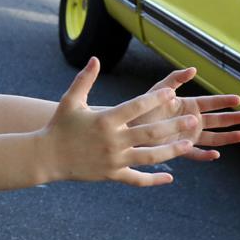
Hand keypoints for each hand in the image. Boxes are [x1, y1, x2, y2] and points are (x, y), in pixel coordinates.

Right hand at [40, 58, 214, 186]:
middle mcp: (112, 140)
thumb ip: (85, 79)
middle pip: (150, 132)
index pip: (136, 107)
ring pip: (150, 157)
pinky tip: (170, 177)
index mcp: (105, 120)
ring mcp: (114, 159)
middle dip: (173, 126)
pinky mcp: (112, 174)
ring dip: (172, 151)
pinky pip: (137, 179)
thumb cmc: (59, 125)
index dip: (155, 100)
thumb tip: (95, 59)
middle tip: (193, 120)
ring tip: (189, 144)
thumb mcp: (71, 100)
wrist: (46, 156)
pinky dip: (154, 179)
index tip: (172, 94)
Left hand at [134, 67, 239, 152]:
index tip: (238, 99)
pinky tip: (216, 155)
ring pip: (212, 137)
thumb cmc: (143, 106)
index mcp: (188, 105)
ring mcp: (187, 135)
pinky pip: (195, 153)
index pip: (211, 103)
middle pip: (217, 120)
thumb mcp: (159, 90)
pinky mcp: (179, 147)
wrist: (128, 125)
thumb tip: (193, 69)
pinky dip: (205, 155)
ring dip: (227, 137)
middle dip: (234, 118)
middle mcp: (191, 121)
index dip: (224, 101)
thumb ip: (175, 79)